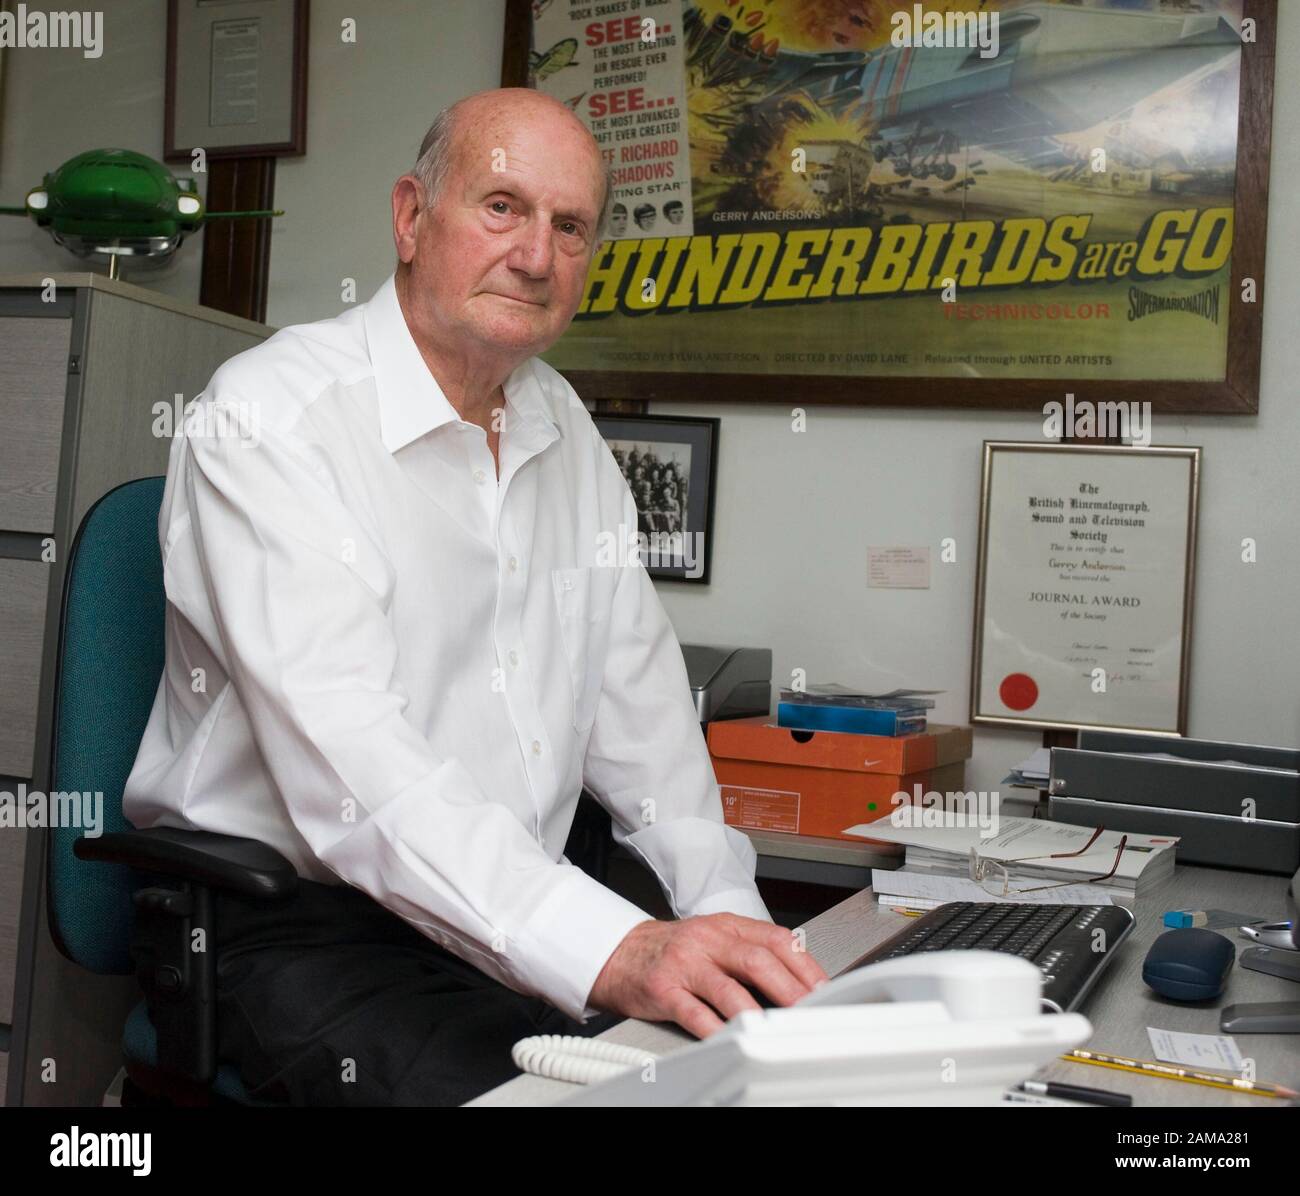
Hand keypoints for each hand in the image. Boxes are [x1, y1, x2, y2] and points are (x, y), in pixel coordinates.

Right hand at [587, 914, 829, 1037]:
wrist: (622, 953)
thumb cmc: (676, 951)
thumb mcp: (716, 939)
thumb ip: (753, 954)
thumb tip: (799, 985)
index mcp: (727, 926)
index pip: (776, 940)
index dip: (805, 965)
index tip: (825, 989)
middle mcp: (708, 941)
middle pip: (757, 961)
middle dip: (790, 989)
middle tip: (810, 1012)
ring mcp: (685, 964)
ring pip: (728, 988)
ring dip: (757, 1012)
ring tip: (777, 1029)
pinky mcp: (663, 989)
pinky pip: (694, 1012)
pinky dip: (715, 1029)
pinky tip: (730, 1040)